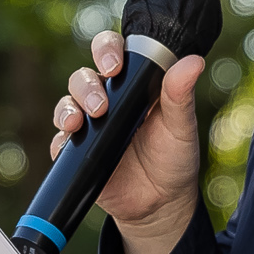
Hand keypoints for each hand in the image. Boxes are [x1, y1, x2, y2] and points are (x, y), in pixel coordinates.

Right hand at [49, 30, 204, 253]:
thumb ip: (182, 95)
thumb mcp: (181, 127)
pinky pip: (59, 142)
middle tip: (101, 106)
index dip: (106, 50)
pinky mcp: (76, 153)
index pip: (111, 52)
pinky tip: (69, 144)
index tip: (114, 65)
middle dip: (86, 86)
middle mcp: (106, 99)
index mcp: (131, 85)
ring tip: (81, 124)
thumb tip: (194, 62)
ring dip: (69, 109)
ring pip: (67, 104)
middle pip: (83, 77)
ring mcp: (89, 126)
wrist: (161, 204)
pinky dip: (60, 141)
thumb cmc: (174, 157)